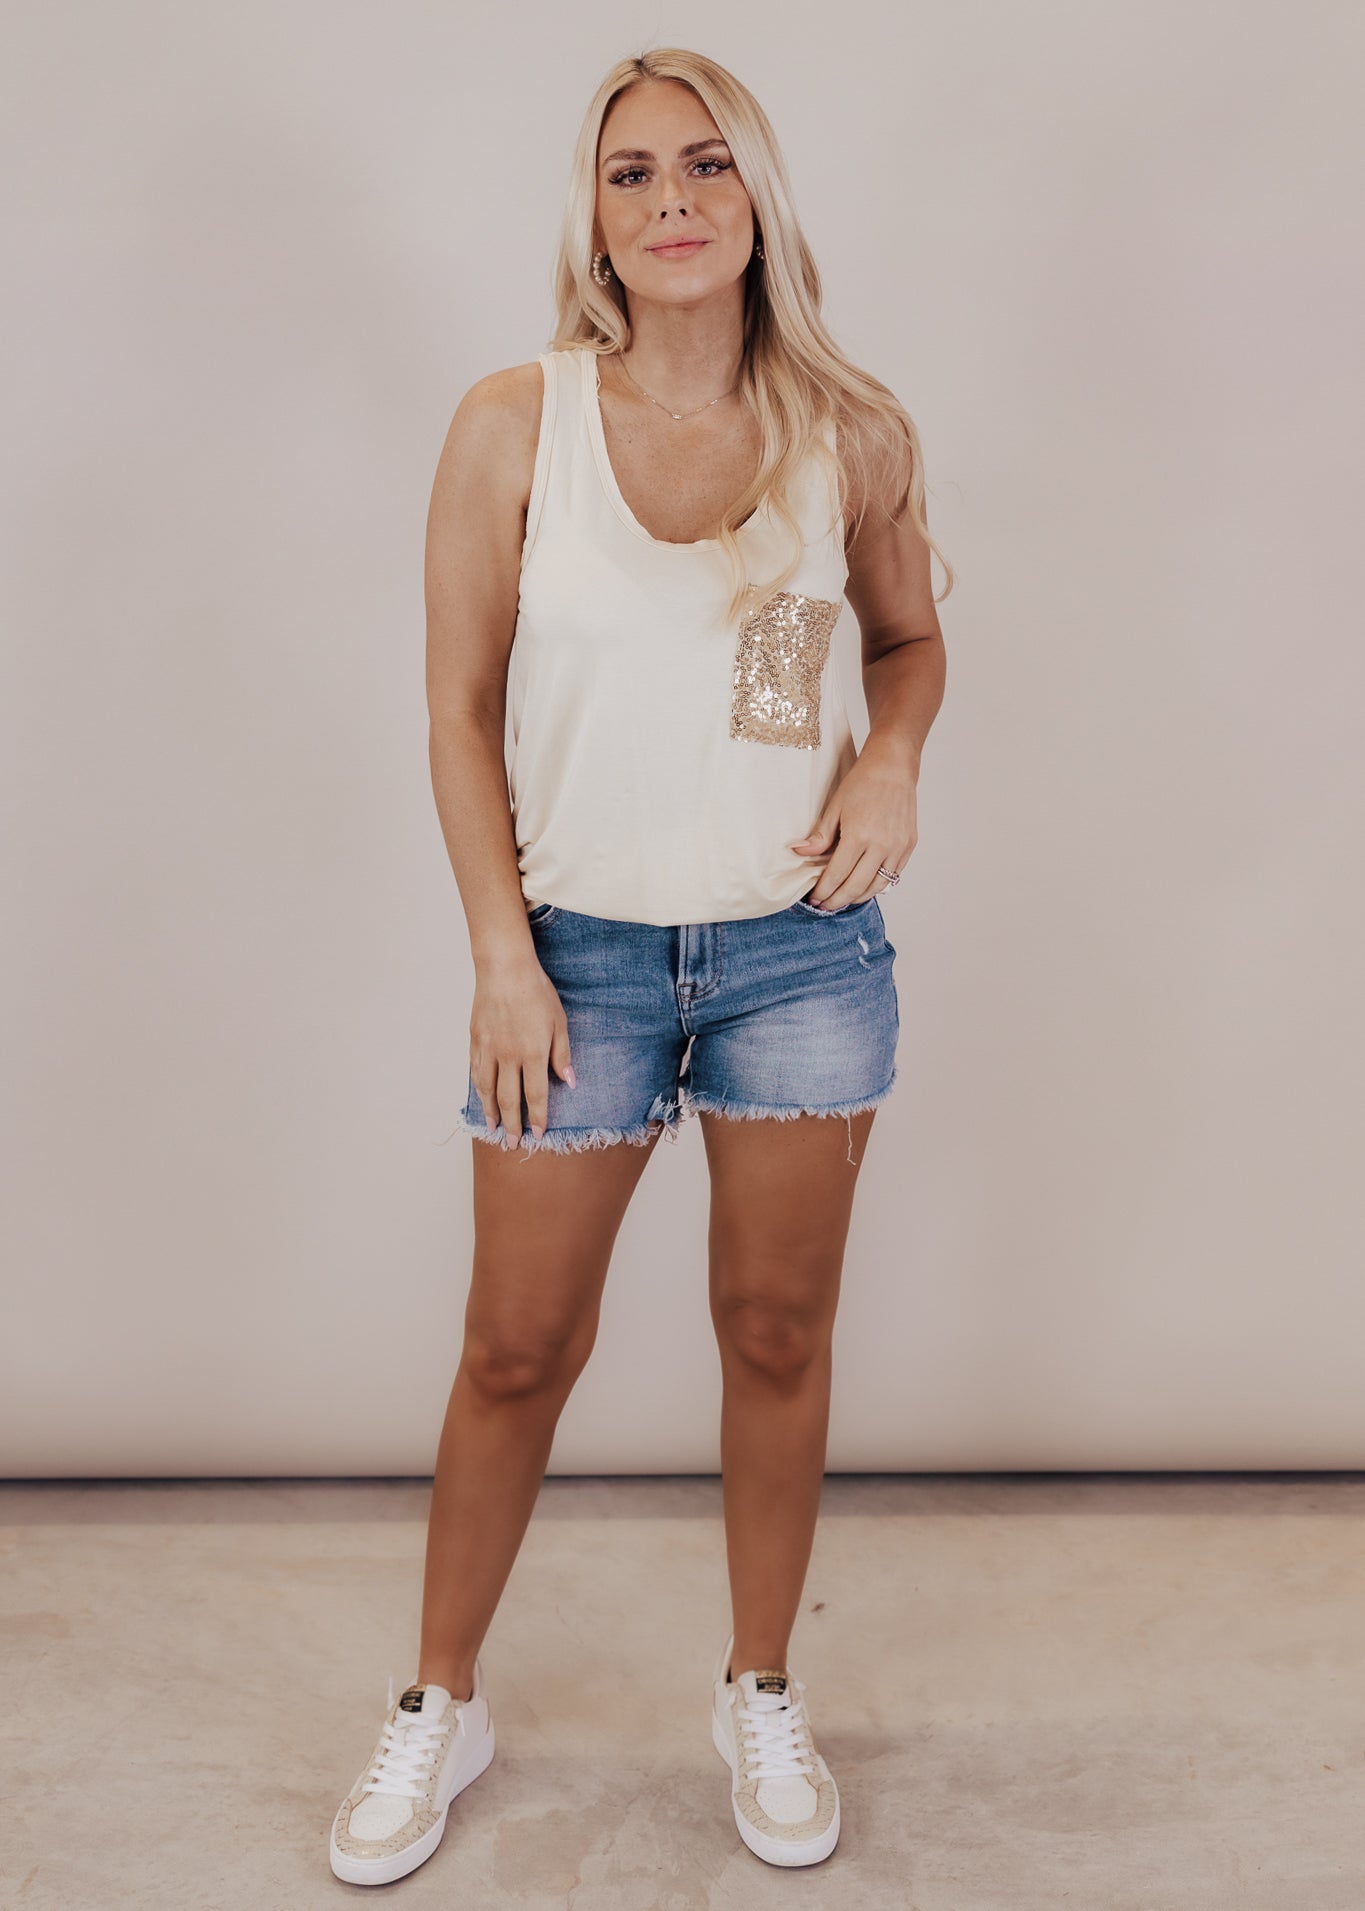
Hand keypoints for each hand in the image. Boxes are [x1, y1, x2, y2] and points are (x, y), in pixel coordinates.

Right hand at [468, 950, 574, 1144]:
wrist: (505, 968)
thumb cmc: (536, 992)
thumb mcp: (560, 1022)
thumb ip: (562, 1054)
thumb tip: (569, 1081)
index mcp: (532, 1054)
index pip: (534, 1096)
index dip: (537, 1118)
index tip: (537, 1134)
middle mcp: (508, 1057)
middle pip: (508, 1100)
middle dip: (512, 1125)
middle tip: (512, 1145)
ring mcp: (488, 1050)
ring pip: (487, 1090)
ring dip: (491, 1112)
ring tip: (493, 1129)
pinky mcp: (475, 1040)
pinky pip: (476, 1071)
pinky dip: (478, 1089)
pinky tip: (481, 1098)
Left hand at [788, 738, 917, 909]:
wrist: (893, 767)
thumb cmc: (862, 783)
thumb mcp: (835, 807)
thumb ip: (819, 836)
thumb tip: (799, 852)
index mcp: (859, 836)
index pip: (837, 875)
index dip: (824, 891)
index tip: (814, 899)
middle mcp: (881, 846)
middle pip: (856, 887)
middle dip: (837, 900)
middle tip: (824, 906)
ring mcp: (898, 848)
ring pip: (876, 887)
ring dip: (857, 897)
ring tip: (842, 899)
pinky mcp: (908, 846)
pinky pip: (892, 875)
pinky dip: (876, 885)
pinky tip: (863, 886)